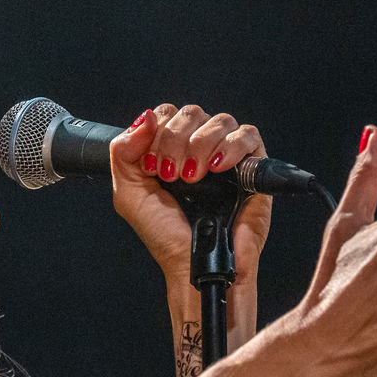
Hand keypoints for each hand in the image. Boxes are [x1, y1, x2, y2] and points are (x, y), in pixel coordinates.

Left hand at [108, 104, 272, 287]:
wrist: (193, 263)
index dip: (157, 132)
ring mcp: (227, 156)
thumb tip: (145, 118)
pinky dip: (232, 146)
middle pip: (191, 113)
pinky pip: (249, 135)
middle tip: (171, 174)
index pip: (166, 114)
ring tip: (193, 178)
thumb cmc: (166, 236)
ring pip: (220, 120)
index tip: (152, 166)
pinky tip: (217, 168)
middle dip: (175, 141)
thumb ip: (123, 152)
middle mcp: (199, 149)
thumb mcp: (129, 193)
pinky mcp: (253, 167)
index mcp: (170, 150)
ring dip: (201, 145)